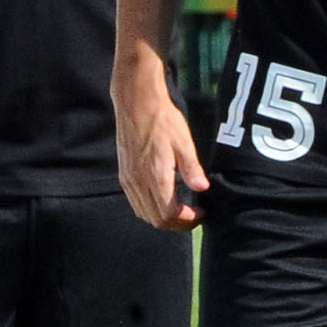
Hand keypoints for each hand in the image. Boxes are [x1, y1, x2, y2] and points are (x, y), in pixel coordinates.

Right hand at [112, 55, 208, 232]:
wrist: (136, 103)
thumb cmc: (163, 120)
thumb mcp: (184, 142)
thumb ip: (192, 169)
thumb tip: (203, 188)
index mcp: (155, 177)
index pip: (168, 215)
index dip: (186, 220)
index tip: (200, 213)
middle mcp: (138, 182)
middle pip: (156, 220)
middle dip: (177, 223)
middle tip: (193, 215)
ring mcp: (129, 180)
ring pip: (144, 214)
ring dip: (163, 218)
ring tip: (181, 209)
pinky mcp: (124, 175)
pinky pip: (136, 202)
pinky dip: (150, 208)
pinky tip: (163, 198)